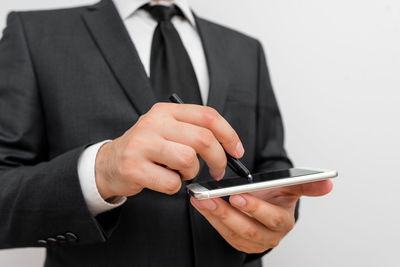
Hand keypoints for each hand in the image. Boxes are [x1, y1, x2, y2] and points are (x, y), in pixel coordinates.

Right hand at [95, 103, 243, 199]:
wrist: (109, 163)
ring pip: (189, 160)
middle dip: (218, 159)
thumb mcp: (167, 130)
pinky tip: (164, 180)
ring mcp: (142, 145)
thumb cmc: (146, 148)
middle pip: (203, 138)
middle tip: (217, 170)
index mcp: (166, 111)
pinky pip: (172, 182)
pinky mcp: (134, 168)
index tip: (236, 151)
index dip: (229, 134)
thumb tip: (229, 147)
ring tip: (180, 173)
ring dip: (191, 173)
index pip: (208, 116)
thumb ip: (194, 131)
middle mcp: (153, 123)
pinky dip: (174, 187)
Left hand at [190, 180, 332, 252]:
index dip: (255, 208)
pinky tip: (201, 206)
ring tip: (200, 199)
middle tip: (210, 198)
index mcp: (284, 221)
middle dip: (227, 213)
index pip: (272, 218)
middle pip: (248, 228)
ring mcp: (254, 242)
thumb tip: (329, 182)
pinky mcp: (240, 244)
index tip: (237, 196)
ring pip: (232, 233)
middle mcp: (270, 235)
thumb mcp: (291, 188)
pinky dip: (210, 219)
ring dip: (213, 216)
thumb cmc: (277, 196)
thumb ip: (307, 185)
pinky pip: (223, 234)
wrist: (267, 206)